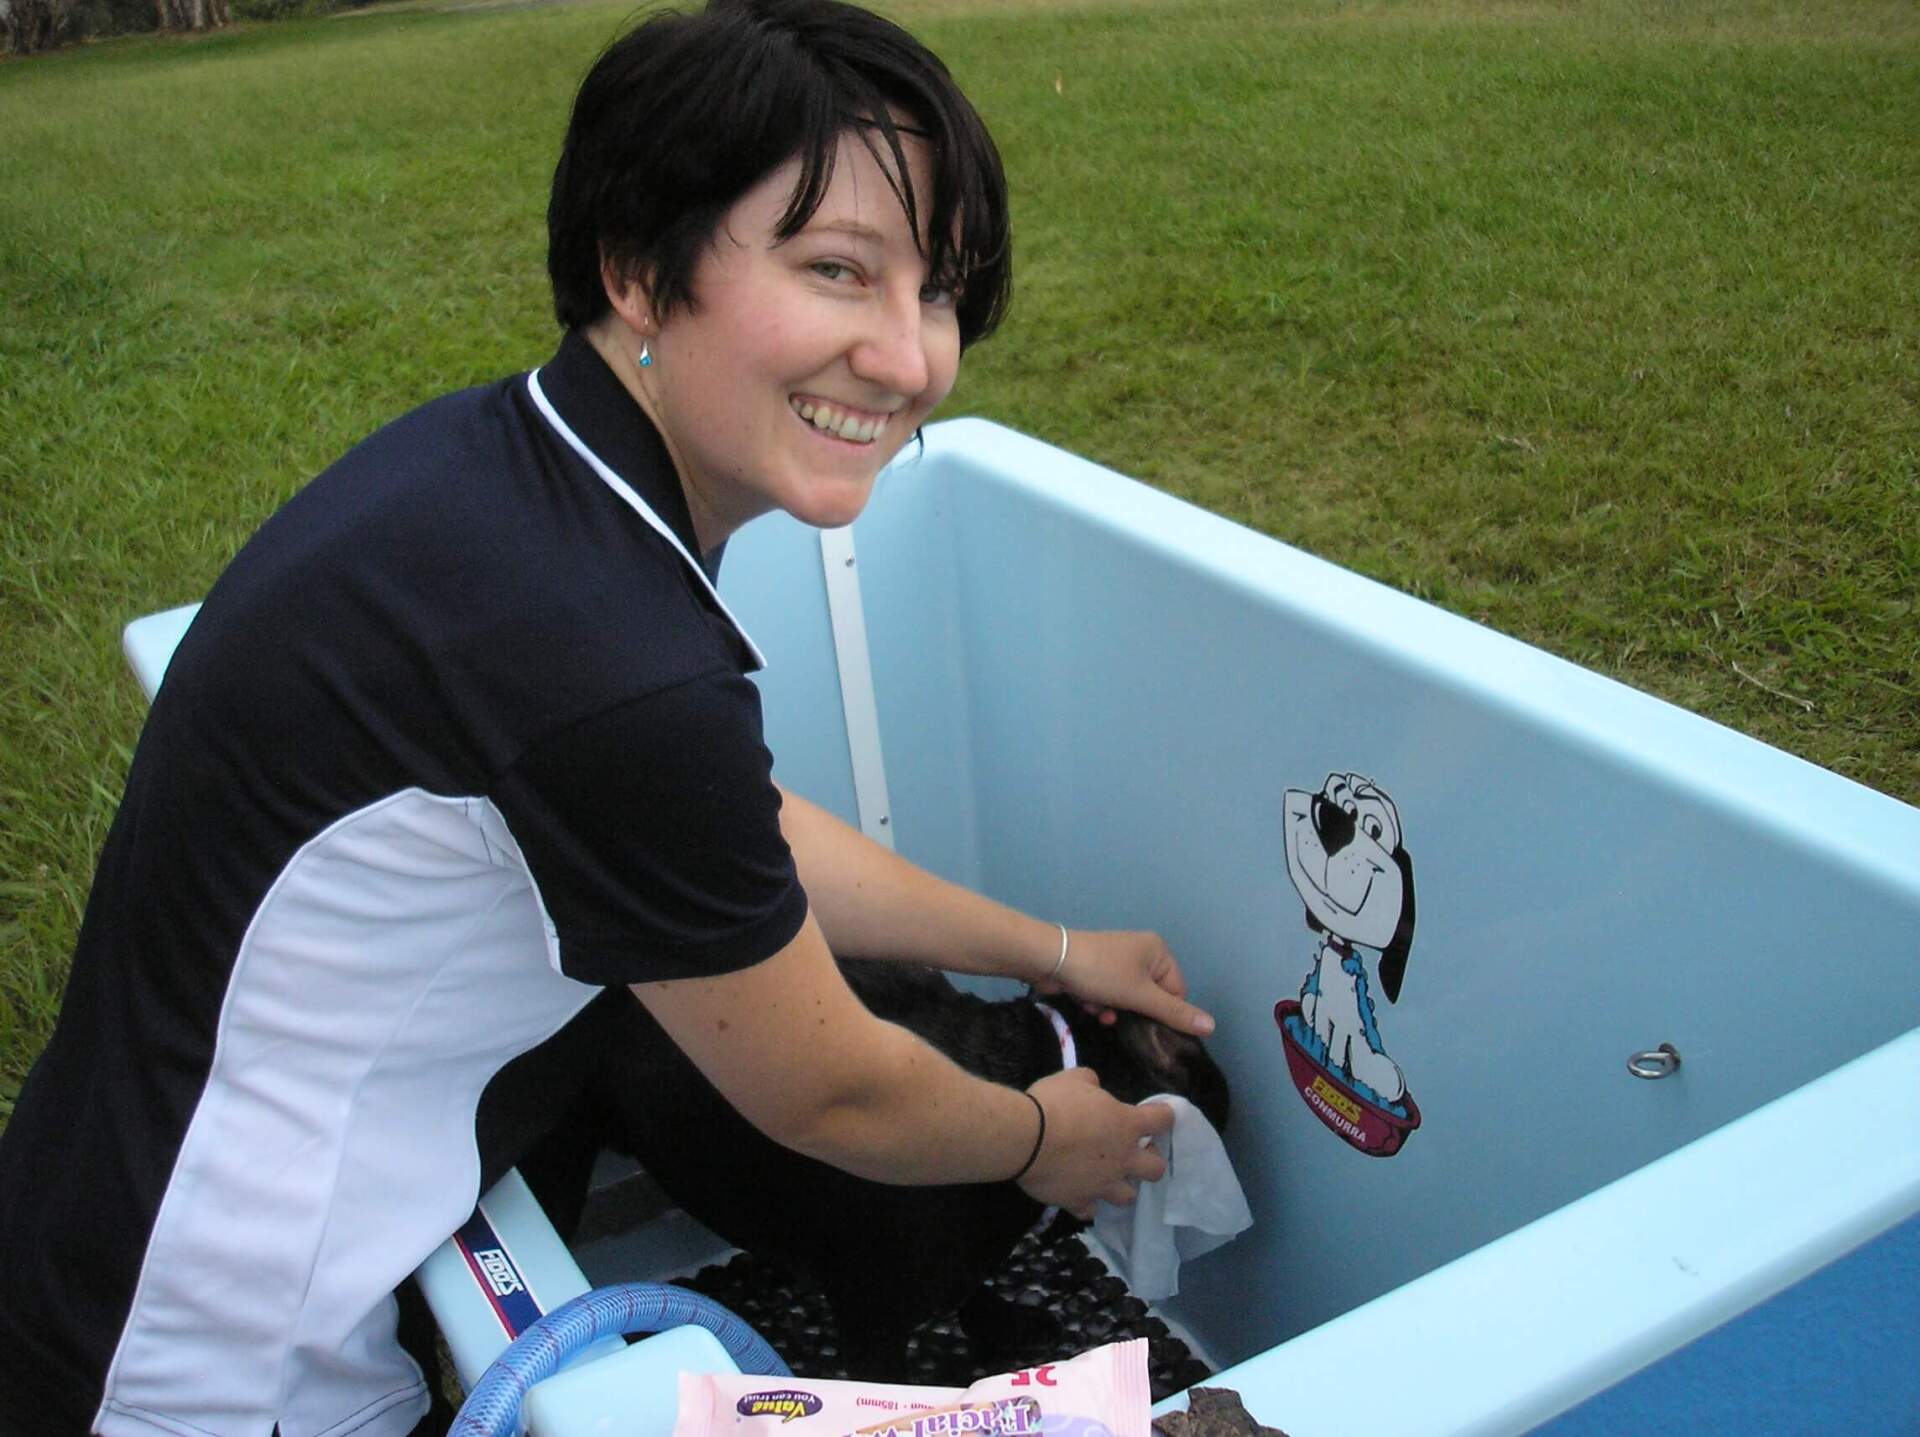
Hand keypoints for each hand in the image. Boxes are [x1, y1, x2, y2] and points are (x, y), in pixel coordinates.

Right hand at [1014, 1069, 1175, 1217]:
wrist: (1026, 1139)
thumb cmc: (1053, 1104)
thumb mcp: (1073, 1079)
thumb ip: (1090, 1083)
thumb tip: (1094, 1087)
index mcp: (1126, 1125)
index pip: (1162, 1120)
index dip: (1164, 1116)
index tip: (1159, 1115)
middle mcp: (1122, 1159)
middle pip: (1156, 1169)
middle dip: (1150, 1161)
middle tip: (1132, 1151)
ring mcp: (1102, 1185)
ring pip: (1128, 1197)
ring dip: (1120, 1187)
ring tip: (1106, 1177)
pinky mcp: (1078, 1201)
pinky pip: (1089, 1210)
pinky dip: (1085, 1202)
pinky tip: (1077, 1193)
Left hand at [1036, 928, 1213, 1036]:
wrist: (1050, 959)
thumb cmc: (1102, 973)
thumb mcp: (1141, 996)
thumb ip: (1175, 1013)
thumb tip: (1212, 1026)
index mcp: (1158, 950)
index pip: (1176, 991)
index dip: (1161, 1010)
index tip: (1146, 1021)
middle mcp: (1140, 951)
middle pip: (1150, 996)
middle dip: (1133, 1010)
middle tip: (1119, 1015)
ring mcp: (1117, 959)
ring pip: (1128, 998)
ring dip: (1114, 1009)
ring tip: (1100, 1009)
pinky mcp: (1097, 969)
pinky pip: (1109, 993)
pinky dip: (1100, 1002)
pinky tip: (1087, 1003)